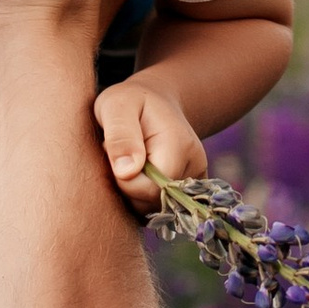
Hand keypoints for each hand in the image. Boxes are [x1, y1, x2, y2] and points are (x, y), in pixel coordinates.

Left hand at [94, 77, 203, 216]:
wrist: (155, 100)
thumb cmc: (130, 101)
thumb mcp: (116, 107)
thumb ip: (121, 137)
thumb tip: (127, 172)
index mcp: (180, 147)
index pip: (150, 189)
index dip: (124, 181)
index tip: (113, 155)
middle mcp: (195, 166)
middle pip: (154, 202)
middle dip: (127, 186)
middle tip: (118, 156)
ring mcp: (195, 180)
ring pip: (155, 207)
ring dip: (133, 191)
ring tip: (128, 161)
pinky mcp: (189, 189)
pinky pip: (159, 207)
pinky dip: (142, 195)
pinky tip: (137, 172)